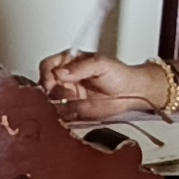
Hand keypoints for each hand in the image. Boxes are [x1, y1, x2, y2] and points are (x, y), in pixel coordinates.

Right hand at [37, 49, 165, 119]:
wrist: (132, 92)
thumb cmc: (119, 74)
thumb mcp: (100, 64)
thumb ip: (80, 67)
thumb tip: (61, 72)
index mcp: (69, 63)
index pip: (47, 66)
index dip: (46, 74)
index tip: (52, 81)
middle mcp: (66, 79)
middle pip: (46, 85)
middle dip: (53, 91)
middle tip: (66, 94)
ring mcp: (69, 95)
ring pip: (51, 101)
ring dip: (59, 103)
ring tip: (74, 101)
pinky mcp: (74, 110)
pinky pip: (61, 114)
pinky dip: (65, 114)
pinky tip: (75, 111)